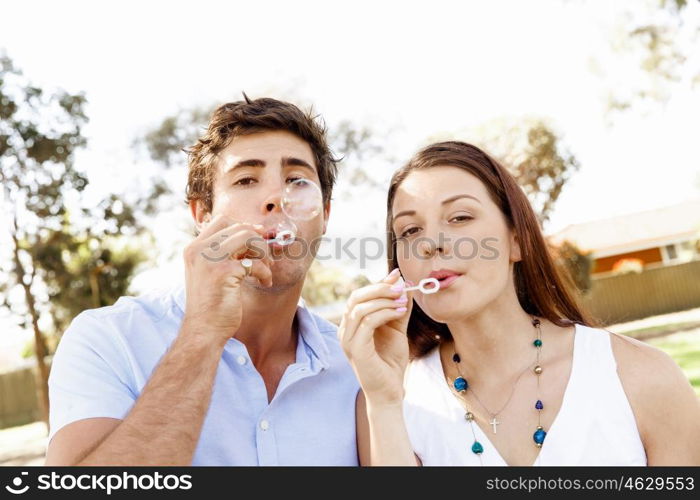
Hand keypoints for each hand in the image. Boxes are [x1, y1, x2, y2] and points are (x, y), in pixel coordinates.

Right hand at [182, 214, 272, 345]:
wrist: (203, 331)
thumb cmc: (212, 304)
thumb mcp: (211, 273)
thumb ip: (224, 253)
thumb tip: (255, 231)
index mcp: (194, 248)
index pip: (222, 220)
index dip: (245, 227)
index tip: (257, 240)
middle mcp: (199, 250)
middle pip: (239, 227)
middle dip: (258, 241)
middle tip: (264, 259)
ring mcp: (210, 260)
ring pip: (248, 236)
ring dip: (263, 252)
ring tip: (265, 270)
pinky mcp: (224, 272)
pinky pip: (255, 263)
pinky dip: (265, 273)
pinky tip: (264, 283)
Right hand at [339, 268, 413, 406]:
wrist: (390, 391)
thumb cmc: (390, 362)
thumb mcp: (396, 329)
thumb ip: (398, 308)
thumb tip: (403, 283)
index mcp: (351, 324)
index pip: (360, 296)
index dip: (378, 283)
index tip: (397, 276)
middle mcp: (345, 330)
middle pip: (356, 297)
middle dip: (380, 288)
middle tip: (401, 287)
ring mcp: (347, 340)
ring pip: (360, 307)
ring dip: (384, 300)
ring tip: (402, 301)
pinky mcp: (355, 349)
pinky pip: (367, 322)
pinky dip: (384, 312)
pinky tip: (399, 312)